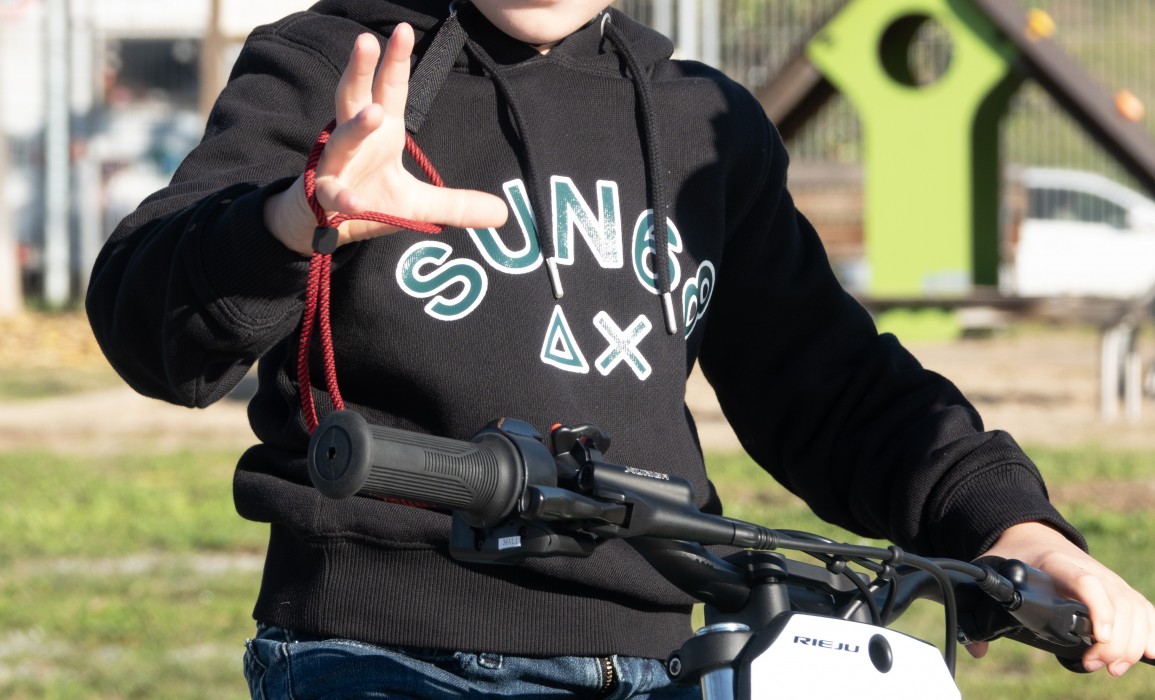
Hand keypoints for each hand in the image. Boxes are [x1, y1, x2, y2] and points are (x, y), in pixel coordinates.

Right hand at [265, 24, 507, 254]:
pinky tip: (358, 202)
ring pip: (342, 140)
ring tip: (373, 113)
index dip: (396, 61)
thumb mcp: (419, 205)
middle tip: (367, 41)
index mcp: (381, 132)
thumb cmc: (370, 199)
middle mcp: (355, 140)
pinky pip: (335, 196)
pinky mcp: (326, 197)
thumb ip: (458, 204)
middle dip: (360, 70)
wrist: (325, 225)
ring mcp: (337, 166)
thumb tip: (504, 214)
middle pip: (355, 97)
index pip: (389, 89)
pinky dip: (346, 199)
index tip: (404, 30)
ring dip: (357, 127)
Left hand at [965, 521, 1154, 675]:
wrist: (1031, 533)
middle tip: (1095, 663)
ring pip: (1135, 608)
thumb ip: (983, 607)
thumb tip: (976, 648)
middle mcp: (1089, 568)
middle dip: (1115, 641)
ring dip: (1132, 643)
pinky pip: (1144, 609)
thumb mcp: (993, 571)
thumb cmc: (1015, 556)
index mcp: (1056, 562)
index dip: (1099, 609)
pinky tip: (1149, 653)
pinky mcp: (1118, 589)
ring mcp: (1107, 578)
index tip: (1100, 637)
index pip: (1085, 581)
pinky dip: (1150, 632)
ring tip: (1112, 667)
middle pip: (1119, 602)